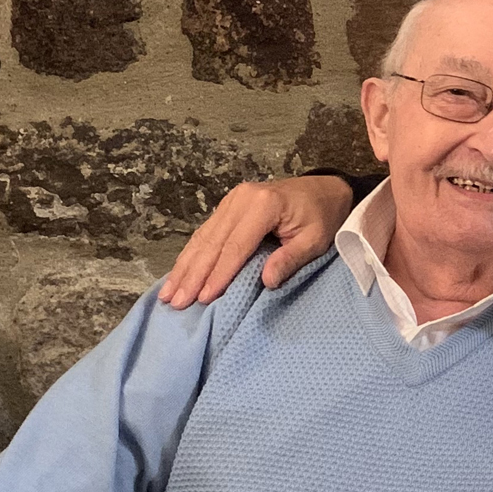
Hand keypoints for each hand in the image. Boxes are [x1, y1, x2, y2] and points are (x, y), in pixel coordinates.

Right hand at [158, 176, 353, 307]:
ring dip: (184, 267)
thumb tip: (267, 282)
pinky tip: (178, 274)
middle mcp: (241, 199)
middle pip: (212, 242)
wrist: (324, 189)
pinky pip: (205, 233)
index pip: (236, 246)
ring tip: (168, 293)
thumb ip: (290, 259)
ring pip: (203, 238)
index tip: (204, 298)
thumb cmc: (321, 217)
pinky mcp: (227, 206)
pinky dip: (191, 256)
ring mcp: (231, 200)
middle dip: (193, 275)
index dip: (219, 274)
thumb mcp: (315, 240)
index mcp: (263, 205)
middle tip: (176, 302)